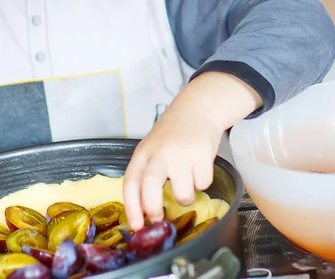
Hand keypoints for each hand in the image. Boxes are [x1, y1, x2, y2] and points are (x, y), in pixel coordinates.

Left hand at [123, 72, 261, 229]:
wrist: (197, 108)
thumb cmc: (173, 133)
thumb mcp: (152, 148)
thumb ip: (146, 172)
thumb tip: (144, 208)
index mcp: (143, 153)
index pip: (131, 183)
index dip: (132, 208)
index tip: (137, 225)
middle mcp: (160, 154)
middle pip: (150, 188)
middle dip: (153, 208)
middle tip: (158, 216)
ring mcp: (181, 155)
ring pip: (183, 194)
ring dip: (186, 195)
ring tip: (187, 180)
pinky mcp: (202, 156)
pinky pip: (203, 185)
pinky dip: (203, 181)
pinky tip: (200, 165)